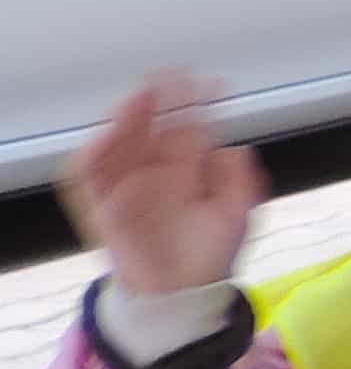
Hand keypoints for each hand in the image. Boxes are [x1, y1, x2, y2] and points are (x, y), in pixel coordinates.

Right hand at [66, 76, 260, 296]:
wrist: (183, 294)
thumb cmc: (209, 254)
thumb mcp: (236, 216)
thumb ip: (240, 182)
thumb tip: (238, 149)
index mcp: (187, 168)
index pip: (191, 128)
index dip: (200, 105)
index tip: (215, 83)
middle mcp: (156, 170)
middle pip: (153, 125)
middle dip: (161, 99)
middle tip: (170, 74)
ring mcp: (129, 184)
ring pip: (121, 140)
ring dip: (129, 116)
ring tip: (143, 96)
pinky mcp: (104, 204)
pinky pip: (91, 174)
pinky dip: (96, 151)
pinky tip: (111, 133)